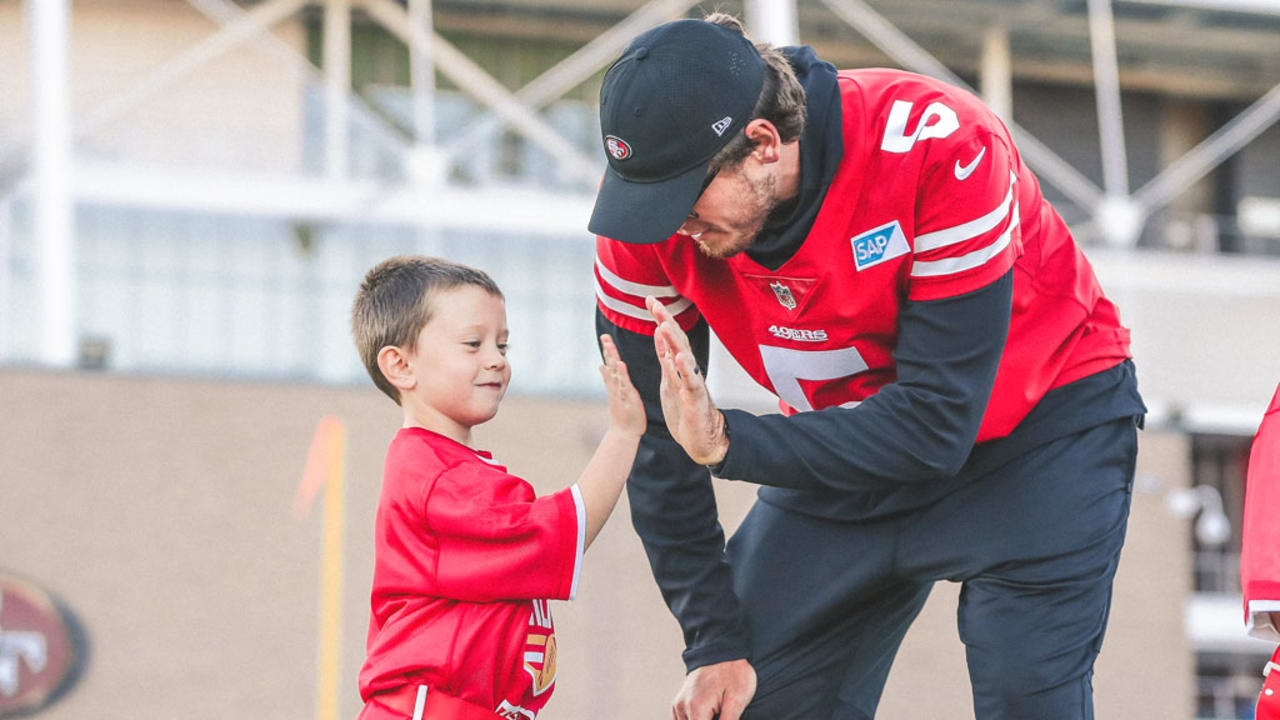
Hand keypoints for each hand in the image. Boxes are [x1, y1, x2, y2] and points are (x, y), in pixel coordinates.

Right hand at [598, 333, 643, 438]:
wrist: (624, 434)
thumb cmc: (624, 414)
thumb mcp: (617, 393)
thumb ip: (609, 378)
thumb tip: (601, 366)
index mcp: (616, 384)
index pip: (611, 363)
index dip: (608, 350)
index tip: (605, 336)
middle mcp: (615, 386)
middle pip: (610, 365)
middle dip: (607, 350)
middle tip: (604, 335)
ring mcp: (619, 392)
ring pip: (614, 372)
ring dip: (611, 357)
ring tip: (608, 344)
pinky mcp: (626, 398)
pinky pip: (623, 384)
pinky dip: (621, 373)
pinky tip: (619, 363)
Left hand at [646, 296, 728, 465]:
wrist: (700, 436)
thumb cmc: (685, 408)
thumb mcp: (669, 377)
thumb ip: (665, 355)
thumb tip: (660, 331)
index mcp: (677, 365)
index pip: (668, 337)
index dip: (660, 318)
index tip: (650, 299)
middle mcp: (686, 370)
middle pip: (676, 341)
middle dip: (666, 322)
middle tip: (656, 304)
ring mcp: (692, 383)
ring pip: (684, 358)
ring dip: (675, 341)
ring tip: (665, 325)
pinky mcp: (695, 399)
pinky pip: (691, 382)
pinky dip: (685, 370)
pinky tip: (679, 358)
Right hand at [671, 659, 756, 719]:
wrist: (725, 648)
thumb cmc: (734, 672)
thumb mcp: (737, 699)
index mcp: (697, 708)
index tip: (722, 717)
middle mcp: (682, 706)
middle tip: (722, 713)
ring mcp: (678, 704)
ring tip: (717, 712)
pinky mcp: (678, 703)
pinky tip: (707, 716)